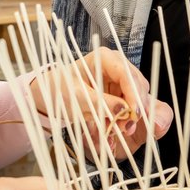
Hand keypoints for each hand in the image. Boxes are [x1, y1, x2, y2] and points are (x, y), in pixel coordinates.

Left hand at [27, 46, 172, 160]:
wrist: (53, 95)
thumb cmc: (60, 88)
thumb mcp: (77, 97)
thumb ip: (100, 103)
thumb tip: (123, 111)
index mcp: (105, 58)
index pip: (126, 74)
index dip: (133, 93)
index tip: (134, 113)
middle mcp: (117, 66)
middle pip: (137, 86)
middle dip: (134, 108)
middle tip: (126, 128)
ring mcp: (119, 81)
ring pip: (136, 98)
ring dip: (129, 116)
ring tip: (117, 131)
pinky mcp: (119, 94)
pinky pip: (129, 107)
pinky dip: (123, 120)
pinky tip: (114, 129)